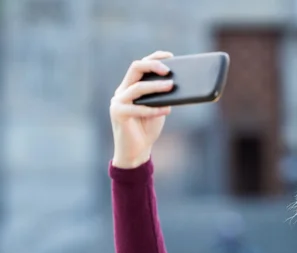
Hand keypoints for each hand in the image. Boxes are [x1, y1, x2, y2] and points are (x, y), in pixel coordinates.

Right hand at [110, 51, 174, 168]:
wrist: (136, 152)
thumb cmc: (148, 129)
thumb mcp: (159, 108)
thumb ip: (162, 96)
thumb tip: (178, 84)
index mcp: (130, 87)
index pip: (141, 65)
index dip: (155, 57)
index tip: (171, 56)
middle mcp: (122, 91)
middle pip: (135, 68)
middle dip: (153, 65)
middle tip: (169, 70)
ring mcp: (118, 102)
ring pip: (137, 87)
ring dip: (155, 86)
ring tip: (171, 86)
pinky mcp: (118, 114)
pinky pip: (137, 108)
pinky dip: (153, 109)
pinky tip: (167, 110)